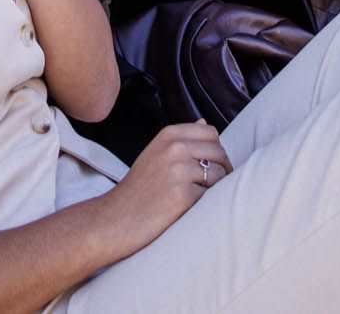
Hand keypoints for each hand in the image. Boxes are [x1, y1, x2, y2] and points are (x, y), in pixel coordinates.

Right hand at [105, 124, 226, 243]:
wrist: (117, 218)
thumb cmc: (139, 189)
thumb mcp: (156, 153)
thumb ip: (181, 138)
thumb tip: (204, 121)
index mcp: (169, 135)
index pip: (211, 133)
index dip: (216, 150)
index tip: (211, 165)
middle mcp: (175, 148)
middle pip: (219, 152)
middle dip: (222, 169)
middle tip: (210, 186)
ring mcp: (179, 170)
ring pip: (219, 173)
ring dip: (216, 187)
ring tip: (199, 197)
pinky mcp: (183, 194)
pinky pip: (211, 194)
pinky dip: (207, 203)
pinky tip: (190, 208)